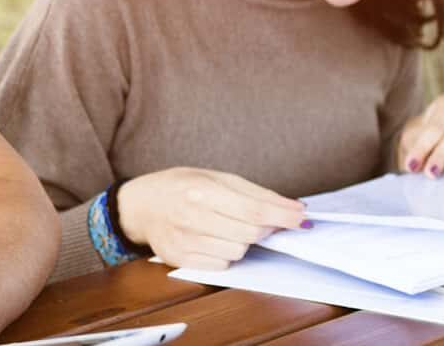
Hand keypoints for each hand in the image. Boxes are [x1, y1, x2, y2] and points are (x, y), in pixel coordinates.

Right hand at [116, 167, 306, 271]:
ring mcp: (184, 241)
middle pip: (249, 234)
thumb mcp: (217, 177)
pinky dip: (227, 254)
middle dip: (265, 229)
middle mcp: (191, 216)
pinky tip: (217, 240)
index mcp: (202, 189)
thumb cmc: (184, 186)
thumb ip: (255, 193)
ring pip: (238, 252)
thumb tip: (293, 209)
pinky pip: (221, 265)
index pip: (253, 209)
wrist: (142, 205)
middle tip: (266, 222)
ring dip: (245, 242)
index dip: (282, 216)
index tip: (301, 218)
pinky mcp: (180, 260)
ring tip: (232, 228)